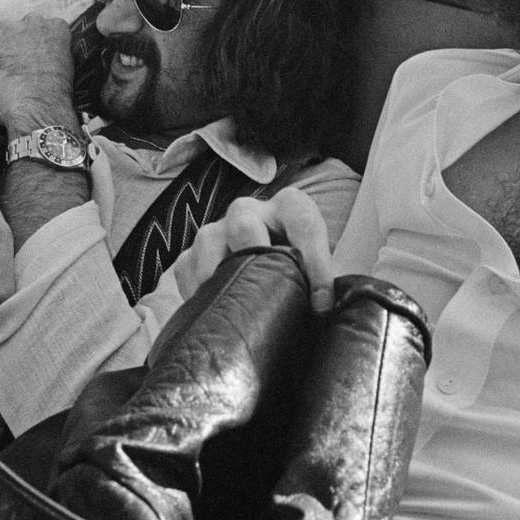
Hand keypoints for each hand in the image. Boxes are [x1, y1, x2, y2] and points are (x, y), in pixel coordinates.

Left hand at [0, 15, 76, 134]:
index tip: (32, 58)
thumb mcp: (66, 66)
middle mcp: (31, 23)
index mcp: (54, 28)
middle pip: (16, 28)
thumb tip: (40, 58)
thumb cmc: (55, 96)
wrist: (39, 108)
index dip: (34, 44)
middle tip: (12, 69)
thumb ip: (53, 52)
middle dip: (13, 45)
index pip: (42, 26)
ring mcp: (7, 34)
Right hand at [176, 187, 334, 312]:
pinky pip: (186, 266)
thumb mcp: (326, 270)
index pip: (304, 222)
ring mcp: (217, 229)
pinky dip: (195, 291)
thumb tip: (330, 312)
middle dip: (252, 253)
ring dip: (217, 276)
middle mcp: (251, 211)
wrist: (277, 268)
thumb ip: (333, 284)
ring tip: (232, 309)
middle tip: (265, 293)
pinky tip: (211, 312)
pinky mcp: (193, 253)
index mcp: (291, 207)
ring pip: (208, 240)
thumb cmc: (305, 270)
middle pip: (243, 221)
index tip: (322, 304)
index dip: (315, 262)